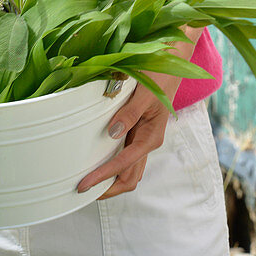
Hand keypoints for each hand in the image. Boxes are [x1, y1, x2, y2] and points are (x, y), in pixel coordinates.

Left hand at [76, 77, 177, 198]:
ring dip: (111, 181)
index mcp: (151, 137)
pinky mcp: (139, 132)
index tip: (85, 185)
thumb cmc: (160, 77)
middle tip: (83, 191)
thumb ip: (130, 113)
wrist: (172, 65)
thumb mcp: (144, 93)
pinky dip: (114, 167)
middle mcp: (148, 142)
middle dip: (108, 188)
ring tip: (89, 183)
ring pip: (129, 171)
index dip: (103, 176)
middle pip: (129, 178)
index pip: (123, 164)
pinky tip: (100, 163)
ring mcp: (144, 139)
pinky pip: (127, 157)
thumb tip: (113, 133)